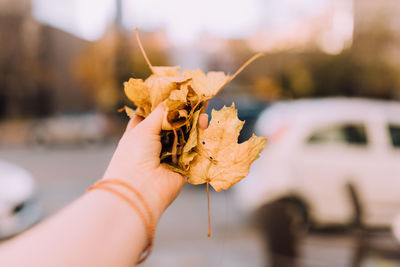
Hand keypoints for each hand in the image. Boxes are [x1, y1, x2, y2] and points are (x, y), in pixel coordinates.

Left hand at [102, 104, 207, 220]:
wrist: (140, 189)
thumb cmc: (134, 155)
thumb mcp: (143, 128)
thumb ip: (162, 113)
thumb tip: (174, 100)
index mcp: (140, 133)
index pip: (152, 114)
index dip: (163, 104)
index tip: (176, 92)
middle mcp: (155, 143)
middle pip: (172, 123)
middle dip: (183, 111)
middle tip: (195, 98)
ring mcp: (170, 154)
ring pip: (185, 134)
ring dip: (194, 122)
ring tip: (203, 108)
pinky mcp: (184, 165)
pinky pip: (194, 148)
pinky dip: (200, 136)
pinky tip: (205, 122)